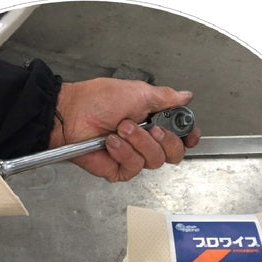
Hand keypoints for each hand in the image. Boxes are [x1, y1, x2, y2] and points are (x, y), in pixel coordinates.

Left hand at [49, 78, 200, 181]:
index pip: (181, 136)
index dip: (188, 137)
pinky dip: (123, 152)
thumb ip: (166, 97)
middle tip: (150, 128)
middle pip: (174, 154)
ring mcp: (133, 156)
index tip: (189, 135)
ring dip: (139, 142)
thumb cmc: (97, 100)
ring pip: (155, 161)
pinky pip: (134, 167)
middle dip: (165, 140)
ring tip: (121, 128)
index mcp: (154, 120)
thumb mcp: (138, 92)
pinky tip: (111, 142)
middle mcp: (146, 140)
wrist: (72, 114)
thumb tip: (185, 96)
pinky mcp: (119, 169)